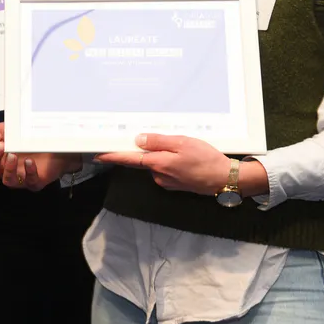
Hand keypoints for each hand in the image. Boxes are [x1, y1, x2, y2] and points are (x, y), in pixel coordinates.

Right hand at [0, 123, 80, 189]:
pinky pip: (29, 182)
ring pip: (7, 180)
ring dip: (8, 168)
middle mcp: (7, 169)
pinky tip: (30, 162)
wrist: (57, 145)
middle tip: (1, 145)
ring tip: (13, 155)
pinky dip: (29, 172)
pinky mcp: (36, 182)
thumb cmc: (30, 139)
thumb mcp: (9, 130)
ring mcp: (21, 177)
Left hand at [95, 134, 236, 194]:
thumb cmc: (206, 160)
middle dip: (147, 149)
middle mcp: (158, 175)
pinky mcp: (174, 184)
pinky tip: (183, 157)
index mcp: (158, 164)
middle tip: (161, 139)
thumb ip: (158, 142)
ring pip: (156, 163)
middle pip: (143, 159)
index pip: (128, 159)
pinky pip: (165, 169)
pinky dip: (169, 161)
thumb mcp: (182, 143)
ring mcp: (166, 181)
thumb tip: (138, 140)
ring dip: (161, 155)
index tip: (98, 154)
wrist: (225, 179)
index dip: (112, 156)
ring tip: (181, 147)